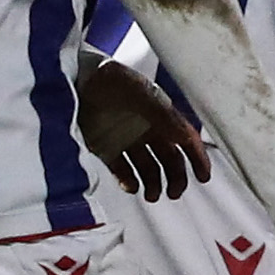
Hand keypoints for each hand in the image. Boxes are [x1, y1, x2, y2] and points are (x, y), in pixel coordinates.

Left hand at [75, 56, 210, 203]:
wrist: (70, 79)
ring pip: (148, 168)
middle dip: (176, 178)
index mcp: (160, 114)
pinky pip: (123, 171)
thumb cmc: (108, 79)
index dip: (197, 157)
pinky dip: (129, 181)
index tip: (203, 177)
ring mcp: (127, 140)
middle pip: (170, 159)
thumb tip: (185, 137)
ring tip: (152, 195)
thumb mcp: (139, 92)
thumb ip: (162, 114)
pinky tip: (131, 186)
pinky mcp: (106, 149)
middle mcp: (147, 129)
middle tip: (174, 193)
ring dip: (154, 184)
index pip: (186, 139)